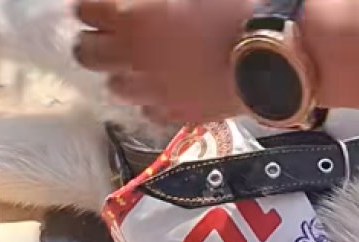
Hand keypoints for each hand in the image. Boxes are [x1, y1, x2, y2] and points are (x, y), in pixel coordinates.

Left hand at [73, 0, 251, 124]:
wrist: (274, 55)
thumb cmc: (236, 8)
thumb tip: (142, 1)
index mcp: (131, 14)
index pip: (84, 9)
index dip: (92, 6)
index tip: (101, 5)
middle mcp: (133, 56)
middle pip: (87, 54)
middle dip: (94, 42)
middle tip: (109, 36)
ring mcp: (154, 90)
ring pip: (115, 86)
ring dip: (121, 73)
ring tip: (137, 65)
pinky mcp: (177, 114)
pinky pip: (148, 110)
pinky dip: (150, 99)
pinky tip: (164, 87)